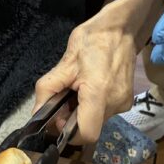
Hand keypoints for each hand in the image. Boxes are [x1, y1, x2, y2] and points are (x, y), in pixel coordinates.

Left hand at [34, 0, 161, 143]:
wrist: (121, 28)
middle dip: (73, 119)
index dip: (69, 133)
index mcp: (99, 93)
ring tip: (79, 89)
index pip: (87, 134)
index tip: (59, 119)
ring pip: (97, 121)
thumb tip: (36, 114)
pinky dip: (94, 106)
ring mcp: (124, 103)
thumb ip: (48, 90)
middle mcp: (115, 103)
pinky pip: (105, 112)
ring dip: (84, 112)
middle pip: (90, 128)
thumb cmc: (92, 40)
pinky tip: (91, 87)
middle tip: (65, 99)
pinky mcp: (127, 100)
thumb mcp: (64, 62)